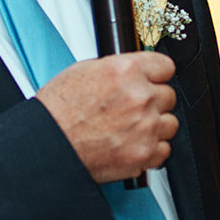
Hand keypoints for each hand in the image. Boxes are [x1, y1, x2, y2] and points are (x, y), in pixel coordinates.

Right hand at [35, 52, 177, 183]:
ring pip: (170, 123)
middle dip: (153, 101)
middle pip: (168, 95)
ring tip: (132, 128)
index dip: (156, 74)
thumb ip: (118, 69)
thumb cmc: (58, 111)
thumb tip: (133, 71)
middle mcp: (140, 97)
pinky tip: (132, 144)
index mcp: (126, 71)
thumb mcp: (84, 71)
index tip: (153, 80)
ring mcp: (145, 127)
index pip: (166, 66)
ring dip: (155, 125)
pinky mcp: (144, 153)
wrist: (50, 145)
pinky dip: (151, 149)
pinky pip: (164, 149)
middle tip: (133, 108)